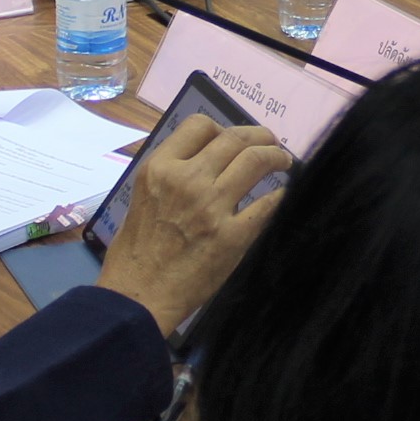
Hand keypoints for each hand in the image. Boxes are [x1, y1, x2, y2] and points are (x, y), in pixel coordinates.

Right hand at [93, 117, 289, 336]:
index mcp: (160, 168)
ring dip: (276, 156)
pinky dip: (280, 195)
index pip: (200, 125)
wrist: (139, 295)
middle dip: (260, 136)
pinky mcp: (232, 236)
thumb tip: (204, 160)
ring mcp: (211, 207)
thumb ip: (171, 174)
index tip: (233, 139)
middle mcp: (187, 180)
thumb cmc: (135, 251)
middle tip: (271, 143)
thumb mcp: (143, 196)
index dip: (223, 127)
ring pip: (255, 161)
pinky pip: (267, 204)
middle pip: (234, 139)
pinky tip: (283, 195)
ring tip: (283, 161)